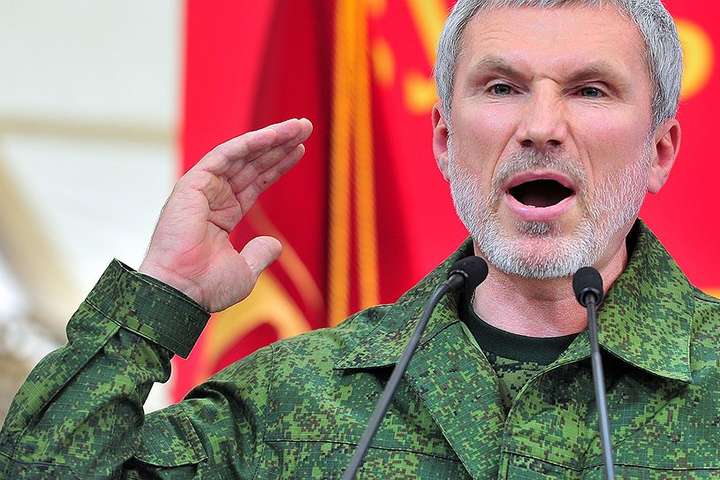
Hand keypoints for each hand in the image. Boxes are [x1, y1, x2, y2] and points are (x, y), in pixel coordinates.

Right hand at [138, 118, 312, 311]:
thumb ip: (260, 253)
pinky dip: (250, 143)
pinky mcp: (193, 183)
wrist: (182, 292)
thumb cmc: (207, 286)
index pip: (254, 183)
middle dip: (279, 145)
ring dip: (271, 138)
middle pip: (251, 164)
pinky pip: (225, 156)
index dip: (276, 165)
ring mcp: (202, 189)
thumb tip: (276, 245)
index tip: (299, 151)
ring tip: (299, 126)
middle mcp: (212, 198)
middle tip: (305, 127)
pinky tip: (274, 135)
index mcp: (222, 216)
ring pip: (241, 155)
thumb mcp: (244, 270)